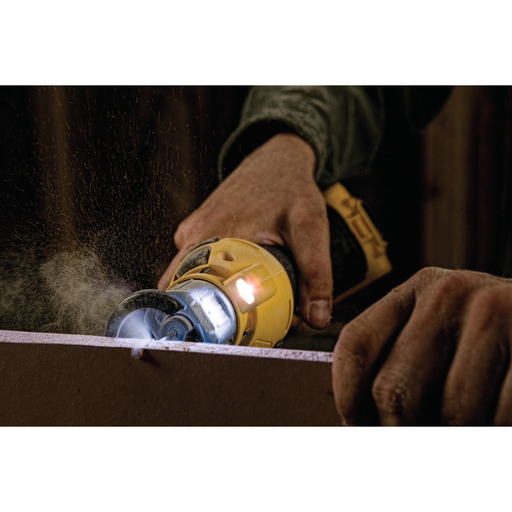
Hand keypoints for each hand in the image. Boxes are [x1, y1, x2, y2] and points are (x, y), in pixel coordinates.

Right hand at [158, 133, 332, 328]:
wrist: (276, 159)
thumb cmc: (290, 187)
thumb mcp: (310, 226)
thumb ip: (315, 272)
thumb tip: (316, 318)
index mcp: (214, 233)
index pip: (191, 292)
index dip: (205, 320)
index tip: (224, 338)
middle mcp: (194, 234)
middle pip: (186, 290)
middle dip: (209, 312)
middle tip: (239, 328)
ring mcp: (192, 232)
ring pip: (190, 279)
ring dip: (211, 296)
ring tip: (240, 307)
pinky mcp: (196, 232)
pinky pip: (196, 265)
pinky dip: (212, 279)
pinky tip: (236, 282)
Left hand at [332, 266, 511, 424]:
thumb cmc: (489, 340)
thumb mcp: (442, 332)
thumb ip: (402, 363)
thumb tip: (360, 422)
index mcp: (417, 290)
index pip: (357, 346)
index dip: (348, 399)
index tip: (358, 427)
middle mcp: (450, 294)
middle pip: (394, 391)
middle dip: (399, 432)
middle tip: (414, 440)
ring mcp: (495, 315)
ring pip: (448, 414)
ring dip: (449, 440)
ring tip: (459, 429)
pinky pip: (496, 418)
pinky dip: (490, 435)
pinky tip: (492, 422)